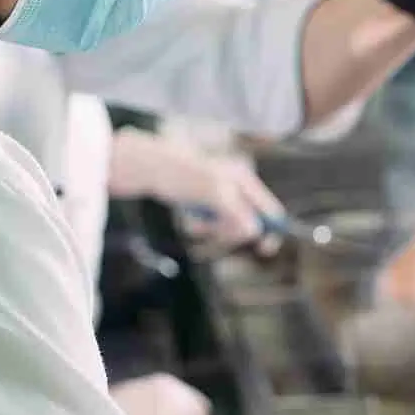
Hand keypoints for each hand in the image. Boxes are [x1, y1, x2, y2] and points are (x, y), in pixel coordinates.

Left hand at [109, 129, 284, 249]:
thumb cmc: (179, 174)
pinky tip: (190, 221)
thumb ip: (235, 212)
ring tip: (197, 225)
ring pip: (228, 226)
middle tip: (216, 234)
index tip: (264, 248)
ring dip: (214, 231)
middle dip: (233, 232)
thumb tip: (254, 232)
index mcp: (243, 177)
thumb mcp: (211, 193)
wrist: (144, 166)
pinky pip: (211, 225)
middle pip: (250, 221)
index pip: (270, 207)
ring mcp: (219, 193)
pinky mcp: (202, 202)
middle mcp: (235, 184)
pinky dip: (202, 227)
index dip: (271, 228)